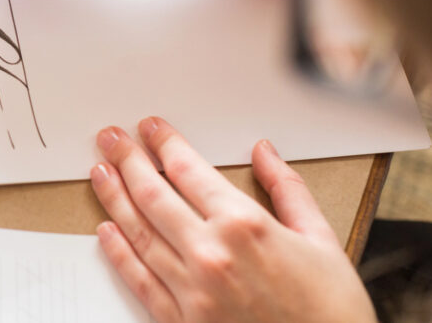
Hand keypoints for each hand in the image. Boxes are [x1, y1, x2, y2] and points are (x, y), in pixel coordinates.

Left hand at [90, 117, 375, 322]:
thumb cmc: (332, 313)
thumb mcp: (322, 240)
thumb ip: (288, 189)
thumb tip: (264, 151)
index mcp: (245, 225)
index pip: (187, 169)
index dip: (163, 143)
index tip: (150, 128)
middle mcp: (211, 253)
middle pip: (152, 194)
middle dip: (127, 160)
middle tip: (111, 138)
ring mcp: (192, 290)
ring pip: (138, 232)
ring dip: (113, 197)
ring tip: (99, 172)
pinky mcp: (181, 322)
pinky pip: (139, 279)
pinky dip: (119, 252)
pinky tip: (106, 230)